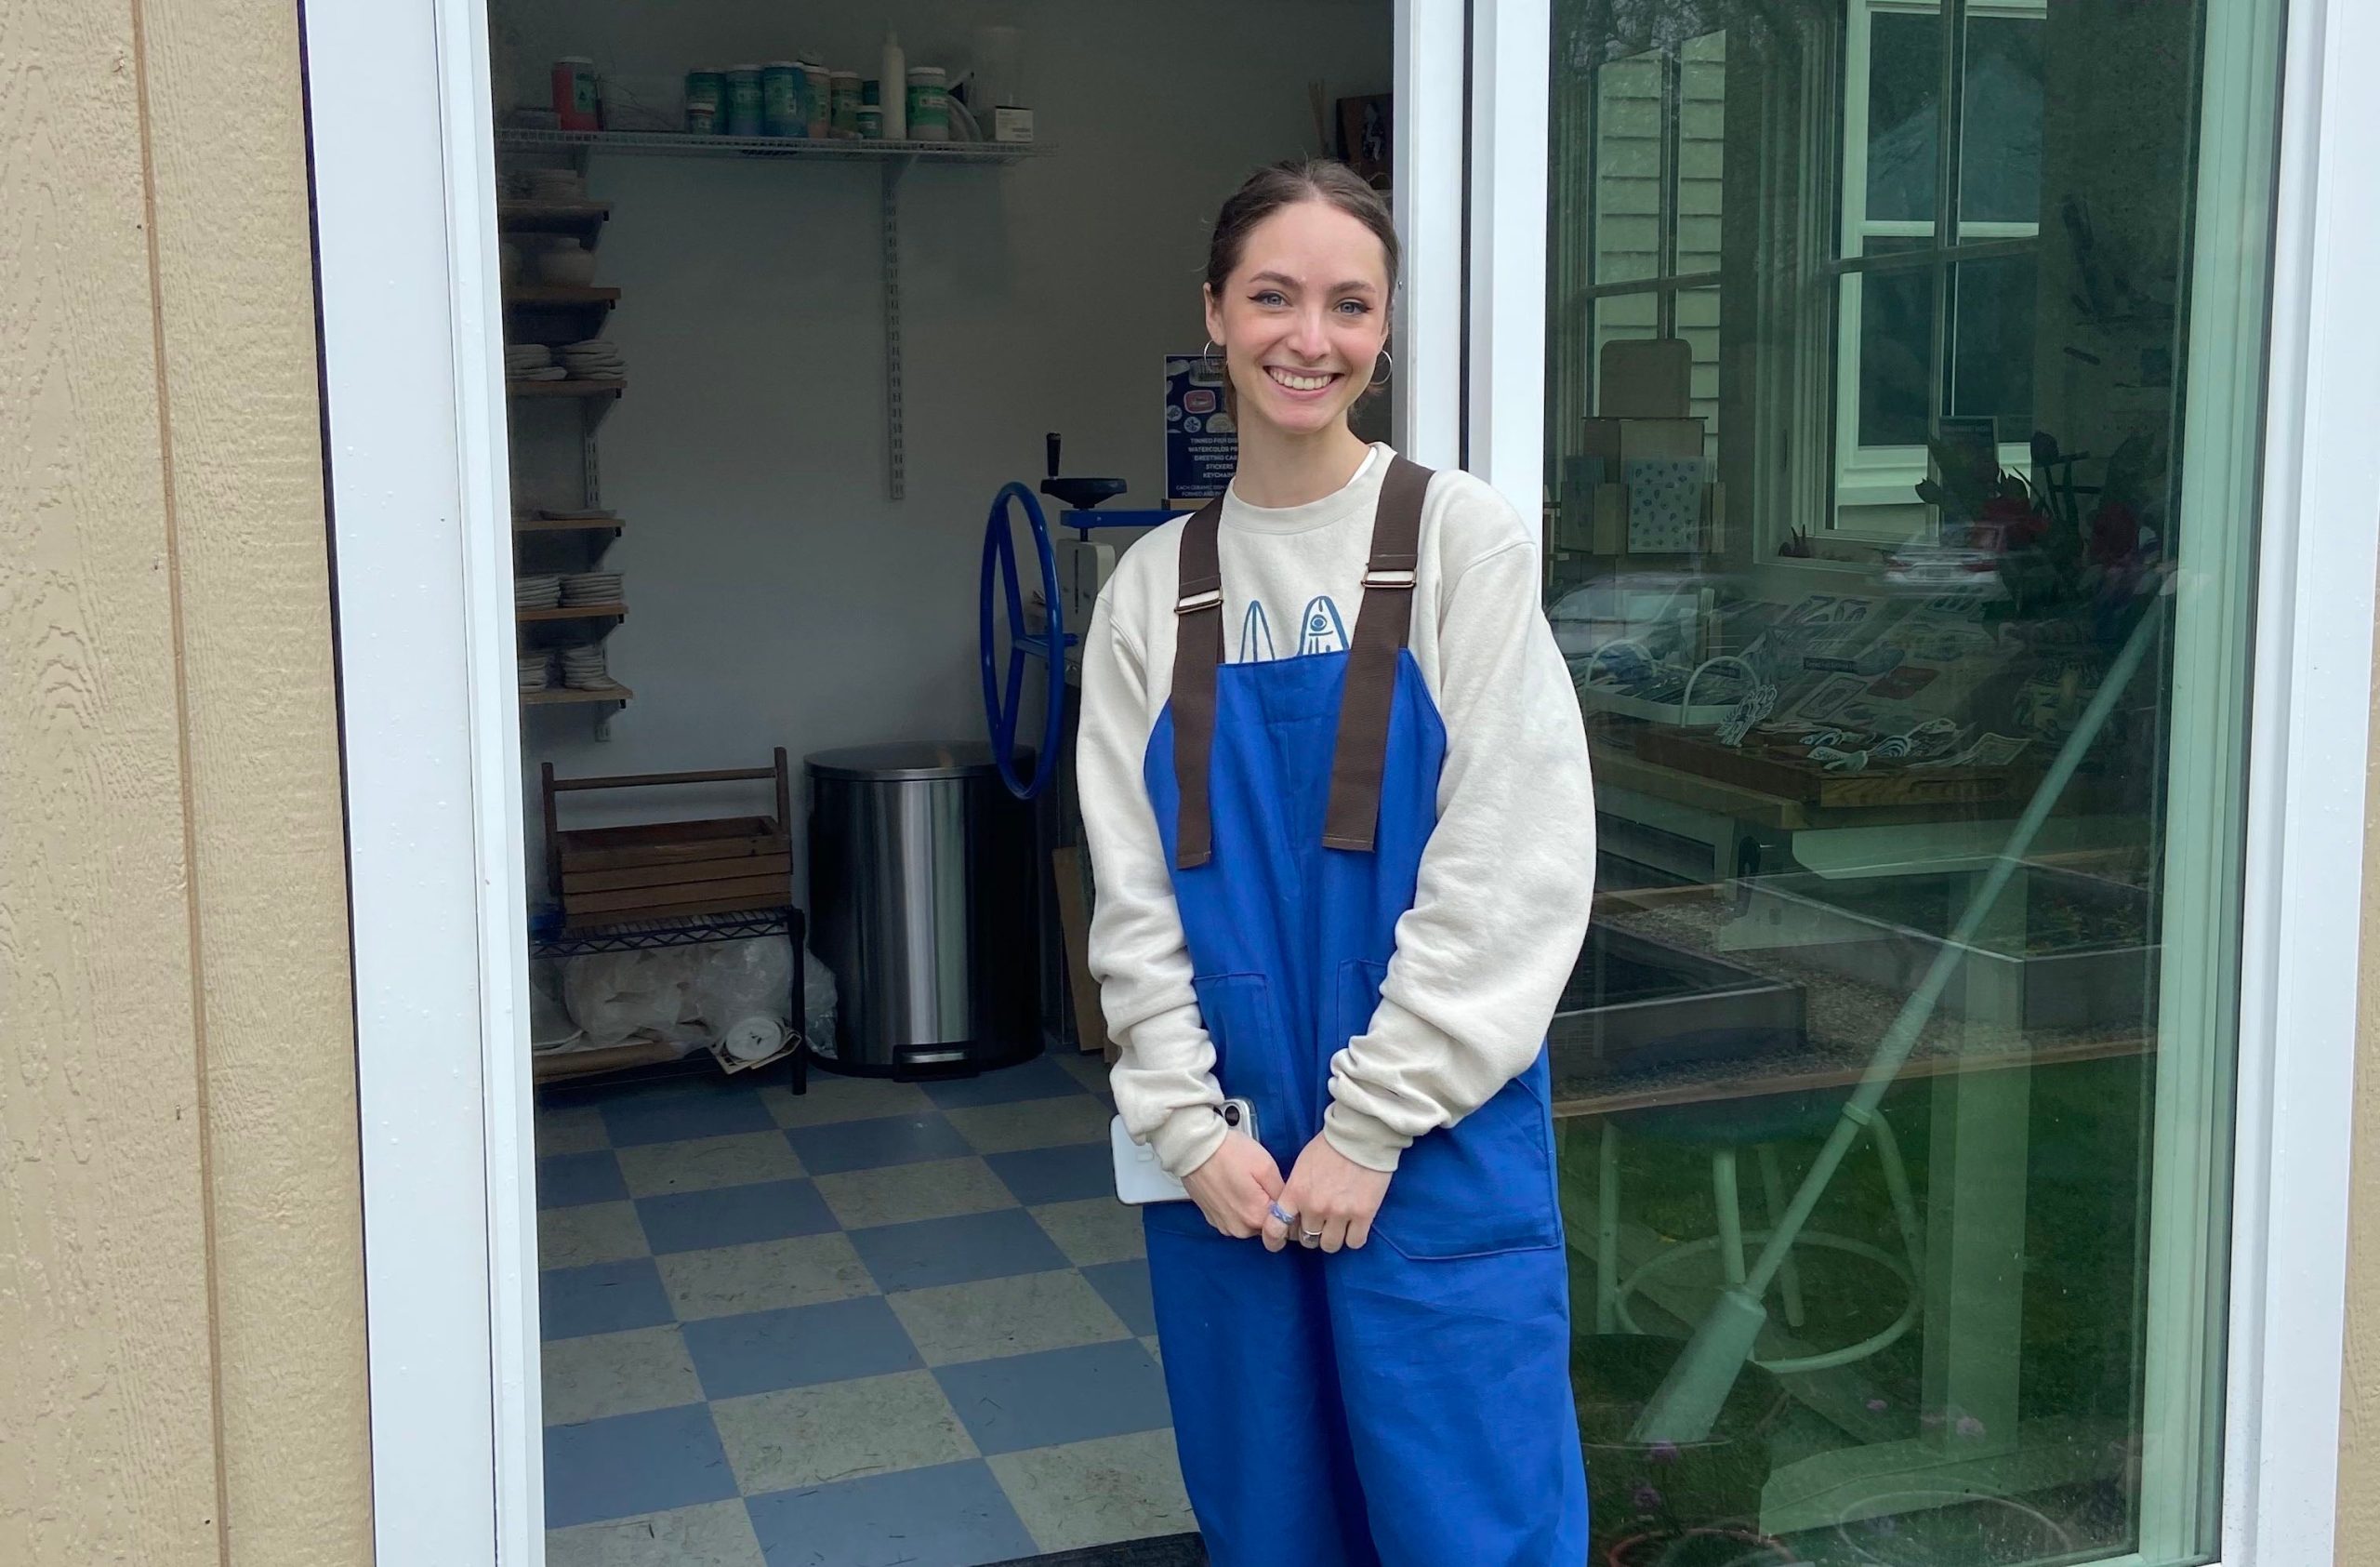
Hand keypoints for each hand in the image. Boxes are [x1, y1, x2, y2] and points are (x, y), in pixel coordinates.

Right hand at [1180, 1131, 1285, 1239]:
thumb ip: (1282, 1192)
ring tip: (1245, 1183)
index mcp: (1257, 1217)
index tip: (1281, 1192)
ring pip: (1250, 1222)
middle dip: (1269, 1207)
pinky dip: (1236, 1207)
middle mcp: (1240, 1228)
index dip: (1288, 1208)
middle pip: (1267, 1225)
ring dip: (1252, 1207)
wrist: (1194, 1148)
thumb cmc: (1228, 1153)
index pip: (1286, 1225)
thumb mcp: (1266, 1166)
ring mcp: (1224, 1225)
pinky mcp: (1213, 1219)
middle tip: (1261, 1183)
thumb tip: (1290, 1207)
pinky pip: (1234, 1218)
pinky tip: (1233, 1187)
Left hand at [1265, 1134, 1390, 1252]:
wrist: (1361, 1134)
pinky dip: (1353, 1238)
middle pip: (1307, 1240)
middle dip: (1312, 1234)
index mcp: (1296, 1192)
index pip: (1276, 1227)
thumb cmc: (1330, 1144)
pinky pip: (1355, 1242)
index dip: (1275, 1239)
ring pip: (1330, 1246)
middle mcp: (1314, 1207)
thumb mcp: (1302, 1165)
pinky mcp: (1363, 1214)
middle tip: (1320, 1224)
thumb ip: (1297, 1190)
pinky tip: (1354, 1227)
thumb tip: (1296, 1210)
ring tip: (1338, 1226)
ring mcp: (1339, 1213)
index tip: (1278, 1242)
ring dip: (1332, 1238)